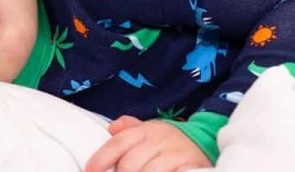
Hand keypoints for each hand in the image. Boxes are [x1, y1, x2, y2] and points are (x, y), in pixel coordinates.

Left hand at [84, 115, 210, 171]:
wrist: (204, 142)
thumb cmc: (167, 141)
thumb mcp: (148, 131)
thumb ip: (128, 130)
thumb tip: (111, 128)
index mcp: (144, 130)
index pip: (118, 143)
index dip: (101, 159)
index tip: (90, 171)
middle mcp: (159, 139)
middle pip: (130, 163)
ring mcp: (176, 153)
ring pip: (150, 171)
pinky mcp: (192, 166)